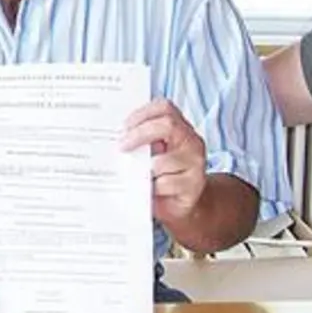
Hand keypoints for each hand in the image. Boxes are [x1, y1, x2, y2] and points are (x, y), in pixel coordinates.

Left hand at [121, 99, 207, 224]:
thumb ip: (140, 142)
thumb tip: (116, 137)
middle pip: (168, 125)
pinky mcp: (194, 184)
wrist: (181, 204)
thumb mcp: (152, 154)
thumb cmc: (162, 176)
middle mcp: (191, 141)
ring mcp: (196, 162)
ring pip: (162, 161)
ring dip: (144, 170)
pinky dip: (153, 187)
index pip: (164, 108)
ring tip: (138, 176)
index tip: (124, 127)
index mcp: (180, 128)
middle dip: (140, 134)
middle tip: (122, 146)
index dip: (142, 114)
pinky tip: (151, 190)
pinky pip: (166, 183)